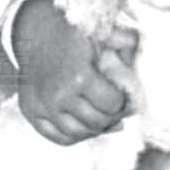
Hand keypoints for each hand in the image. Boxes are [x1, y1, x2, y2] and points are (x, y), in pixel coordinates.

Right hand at [16, 0, 134, 144]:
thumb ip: (124, 43)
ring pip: (77, 134)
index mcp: (80, 76)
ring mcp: (42, 106)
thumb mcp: (101, 33)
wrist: (34, 33)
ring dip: (93, 128)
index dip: (122, 102)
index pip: (112, 105)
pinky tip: (82, 124)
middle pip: (96, 123)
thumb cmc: (71, 35)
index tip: (123, 96)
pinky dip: (73, 135)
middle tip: (114, 109)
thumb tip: (138, 57)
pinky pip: (57, 137)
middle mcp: (59, 95)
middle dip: (110, 117)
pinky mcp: (30, 111)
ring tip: (99, 116)